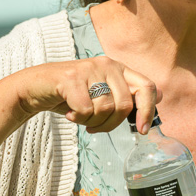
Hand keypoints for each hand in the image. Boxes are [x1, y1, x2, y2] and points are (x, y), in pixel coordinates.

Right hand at [11, 56, 160, 132]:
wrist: (36, 87)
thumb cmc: (72, 94)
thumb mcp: (102, 94)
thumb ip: (128, 94)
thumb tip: (160, 96)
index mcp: (118, 68)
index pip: (147, 87)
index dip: (148, 110)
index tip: (142, 130)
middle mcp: (106, 64)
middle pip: (125, 105)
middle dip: (110, 124)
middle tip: (95, 126)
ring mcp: (89, 69)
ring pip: (105, 109)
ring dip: (92, 122)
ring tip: (79, 116)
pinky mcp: (71, 78)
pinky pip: (86, 110)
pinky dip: (78, 119)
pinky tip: (69, 113)